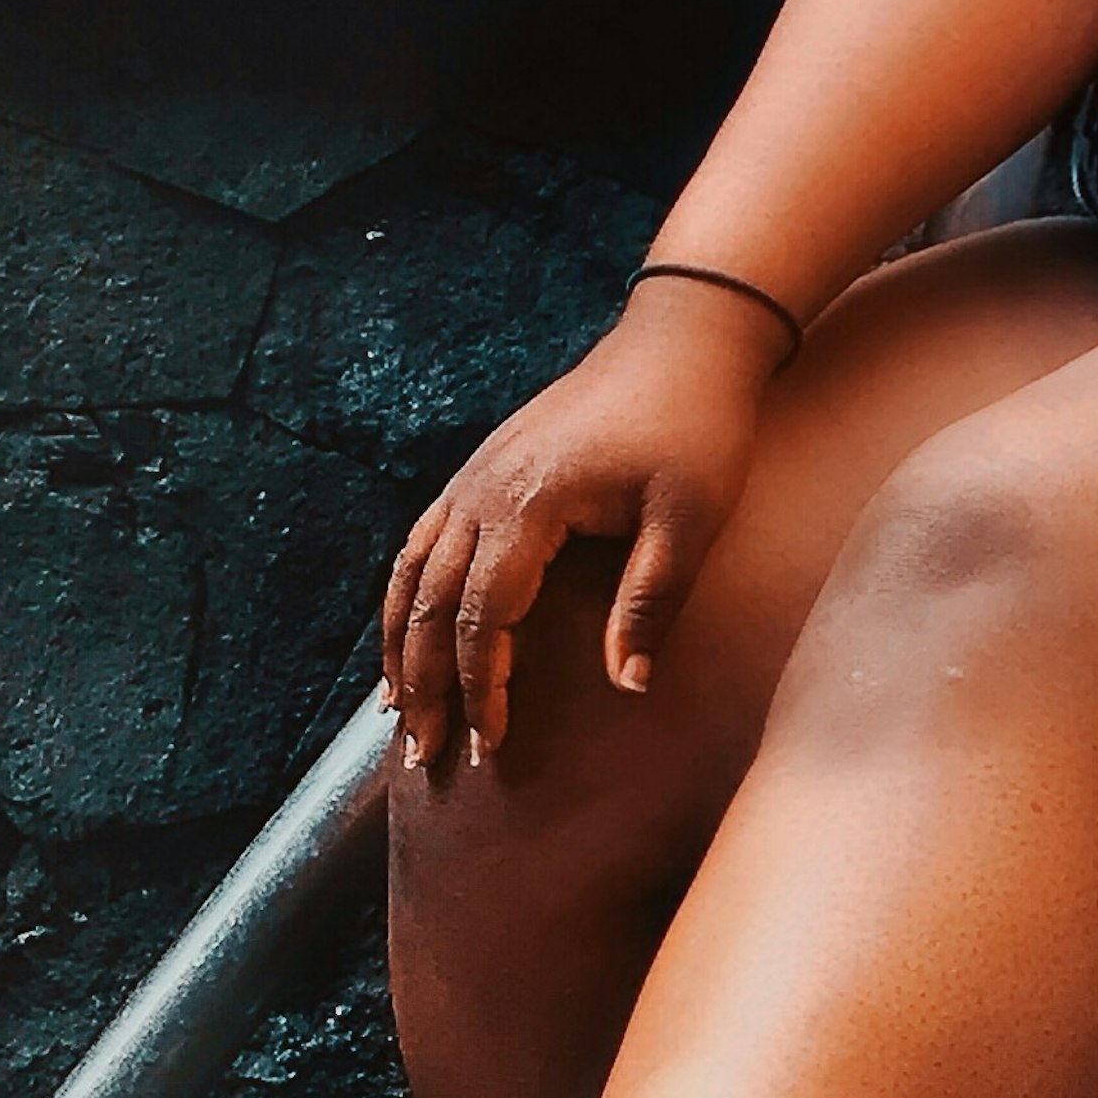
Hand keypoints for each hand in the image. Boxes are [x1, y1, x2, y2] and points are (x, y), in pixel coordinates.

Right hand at [377, 278, 787, 775]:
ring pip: (413, 574)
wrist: (685, 339)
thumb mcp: (690, 518)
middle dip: (424, 685)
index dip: (481, 688)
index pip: (483, 617)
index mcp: (529, 504)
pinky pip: (424, 541)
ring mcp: (477, 474)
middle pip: (430, 603)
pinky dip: (406, 597)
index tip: (490, 747)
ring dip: (401, 647)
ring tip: (399, 715)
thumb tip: (627, 688)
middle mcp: (484, 489)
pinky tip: (407, 636)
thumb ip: (651, 602)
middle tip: (424, 758)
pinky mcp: (485, 467)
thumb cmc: (697, 427)